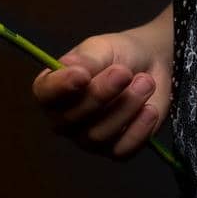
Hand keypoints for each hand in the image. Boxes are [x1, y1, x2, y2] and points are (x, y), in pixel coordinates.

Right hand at [32, 28, 171, 160]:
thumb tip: (74, 71)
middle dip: (101, 94)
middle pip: (72, 118)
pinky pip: (121, 150)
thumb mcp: (102, 48)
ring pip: (98, 135)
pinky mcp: (115, 149)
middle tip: (124, 73)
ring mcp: (87, 137)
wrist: (151, 64)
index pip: (45, 94)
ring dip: (125, 107)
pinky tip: (150, 109)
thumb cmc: (119, 54)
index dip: (61, 87)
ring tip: (145, 82)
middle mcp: (64, 118)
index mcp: (52, 87)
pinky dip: (138, 129)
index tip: (83, 75)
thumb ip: (87, 60)